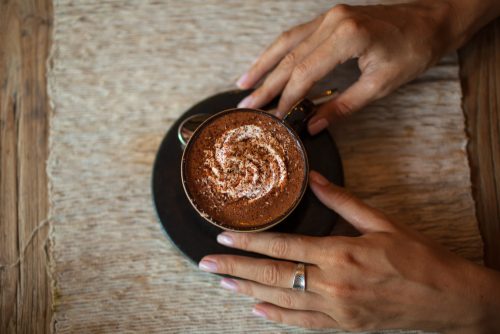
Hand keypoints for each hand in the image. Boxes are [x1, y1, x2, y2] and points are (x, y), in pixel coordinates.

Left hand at [199, 171, 499, 331]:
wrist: (449, 299)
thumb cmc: (418, 257)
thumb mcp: (381, 222)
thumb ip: (341, 201)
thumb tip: (313, 179)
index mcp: (341, 253)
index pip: (283, 246)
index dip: (250, 241)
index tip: (225, 236)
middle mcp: (333, 284)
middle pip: (273, 274)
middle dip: (236, 267)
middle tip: (206, 263)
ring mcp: (337, 309)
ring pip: (281, 300)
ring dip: (248, 290)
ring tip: (222, 282)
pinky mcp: (344, 325)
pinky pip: (302, 322)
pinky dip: (277, 316)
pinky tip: (256, 309)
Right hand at [235, 1, 498, 134]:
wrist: (431, 20)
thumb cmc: (413, 51)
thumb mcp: (380, 85)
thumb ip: (343, 106)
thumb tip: (314, 126)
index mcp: (347, 37)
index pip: (304, 72)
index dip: (286, 97)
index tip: (275, 117)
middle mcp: (332, 22)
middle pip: (289, 57)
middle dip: (266, 84)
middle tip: (247, 105)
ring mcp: (329, 16)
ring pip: (286, 42)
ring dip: (263, 64)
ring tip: (244, 83)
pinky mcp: (330, 18)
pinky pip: (296, 35)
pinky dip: (277, 51)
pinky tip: (266, 64)